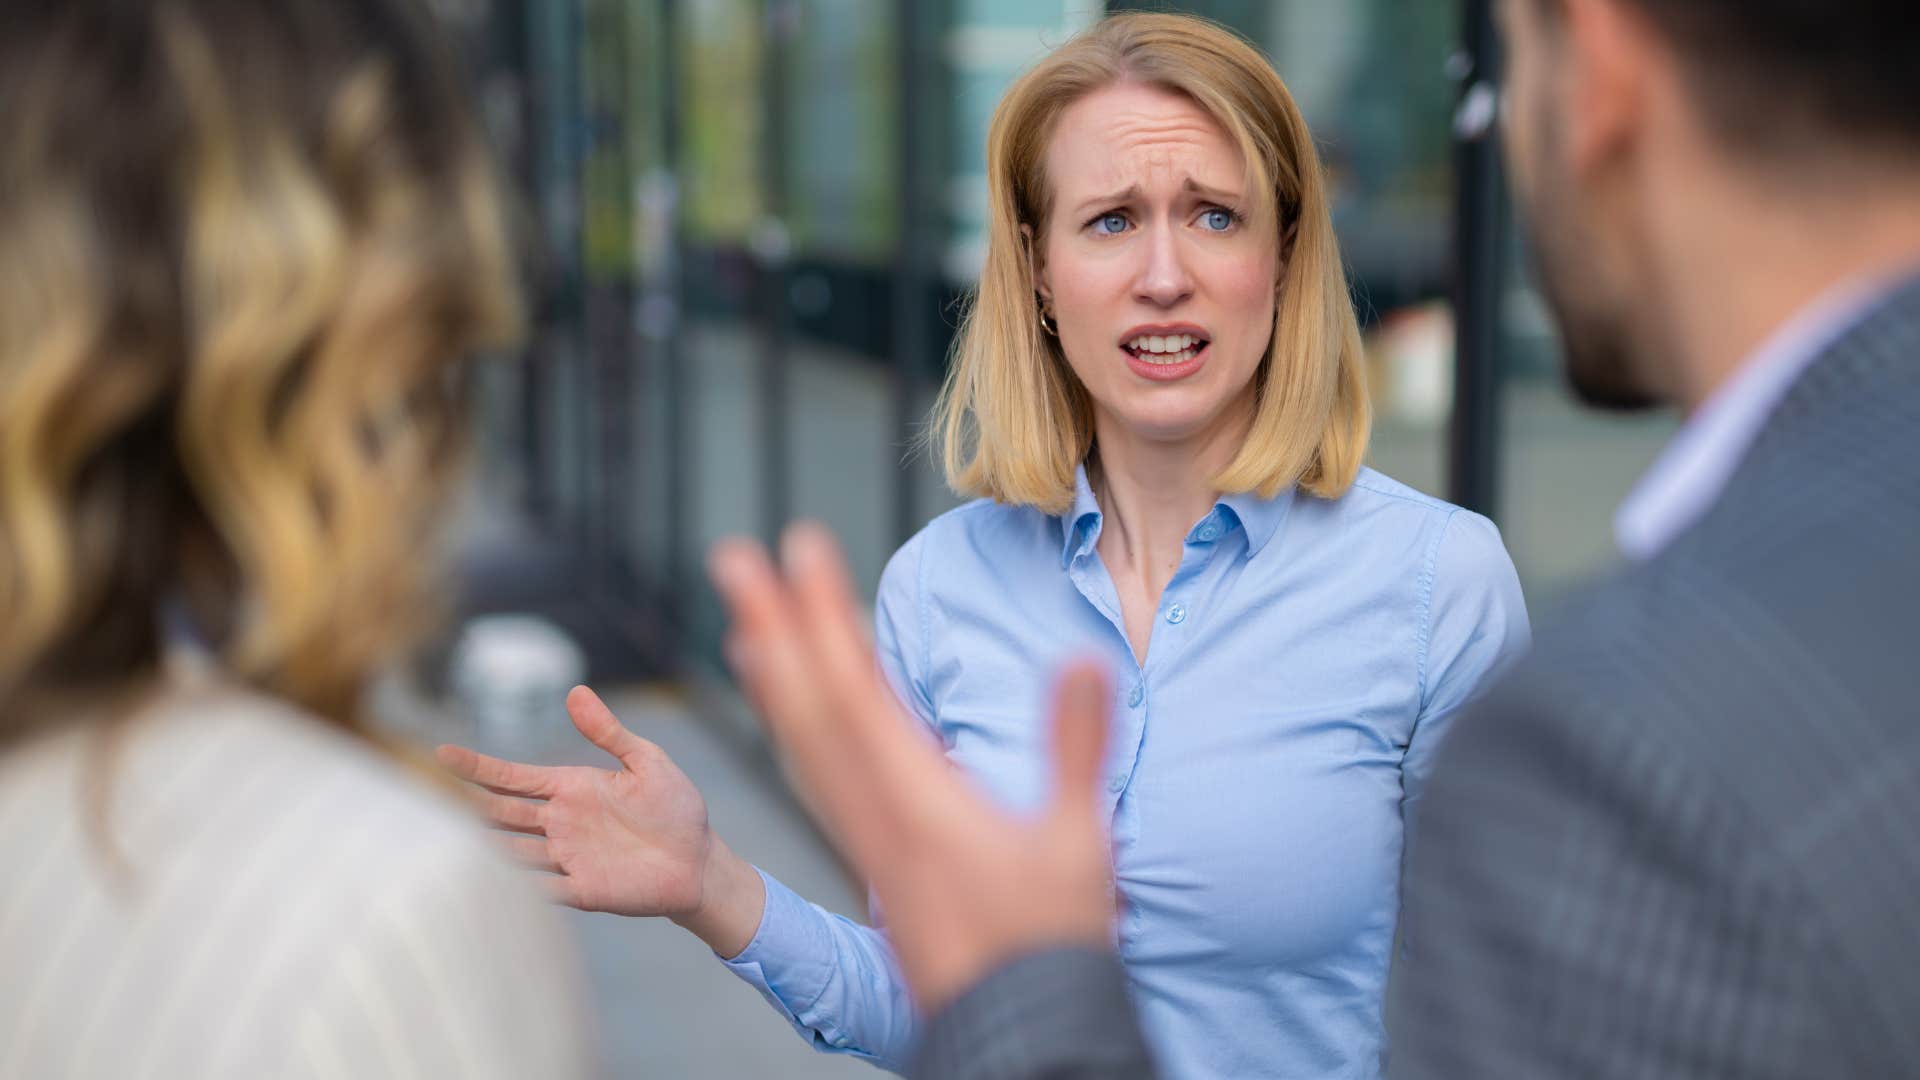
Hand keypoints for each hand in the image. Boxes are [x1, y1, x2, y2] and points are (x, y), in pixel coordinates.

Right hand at [435, 687, 765, 954]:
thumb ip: (609, 732)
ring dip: (483, 846)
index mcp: (572, 788)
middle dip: (468, 804)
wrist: (699, 862)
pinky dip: (515, 886)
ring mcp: (566, 858)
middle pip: (502, 812)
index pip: (514, 777)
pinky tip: (490, 883)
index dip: (479, 766)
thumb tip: (575, 692)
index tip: (442, 752)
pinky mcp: (581, 890)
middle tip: (425, 796)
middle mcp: (560, 823)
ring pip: (511, 850)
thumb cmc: (676, 809)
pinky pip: (539, 888)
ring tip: (444, 840)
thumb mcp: (647, 762)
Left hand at [708, 523, 1116, 1013]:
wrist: (1014, 1026)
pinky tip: (790, 710)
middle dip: (771, 625)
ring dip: (773, 674)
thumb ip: (1074, 747)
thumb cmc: (1049, 940)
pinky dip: (795, 729)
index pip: (855, 689)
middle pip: (808, 706)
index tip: (798, 546)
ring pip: (803, 744)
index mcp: (916, 802)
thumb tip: (1084, 659)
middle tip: (732, 558)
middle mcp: (874, 814)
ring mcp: (867, 838)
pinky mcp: (874, 857)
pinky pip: (818, 779)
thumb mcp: (1077, 840)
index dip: (822, 614)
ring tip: (744, 619)